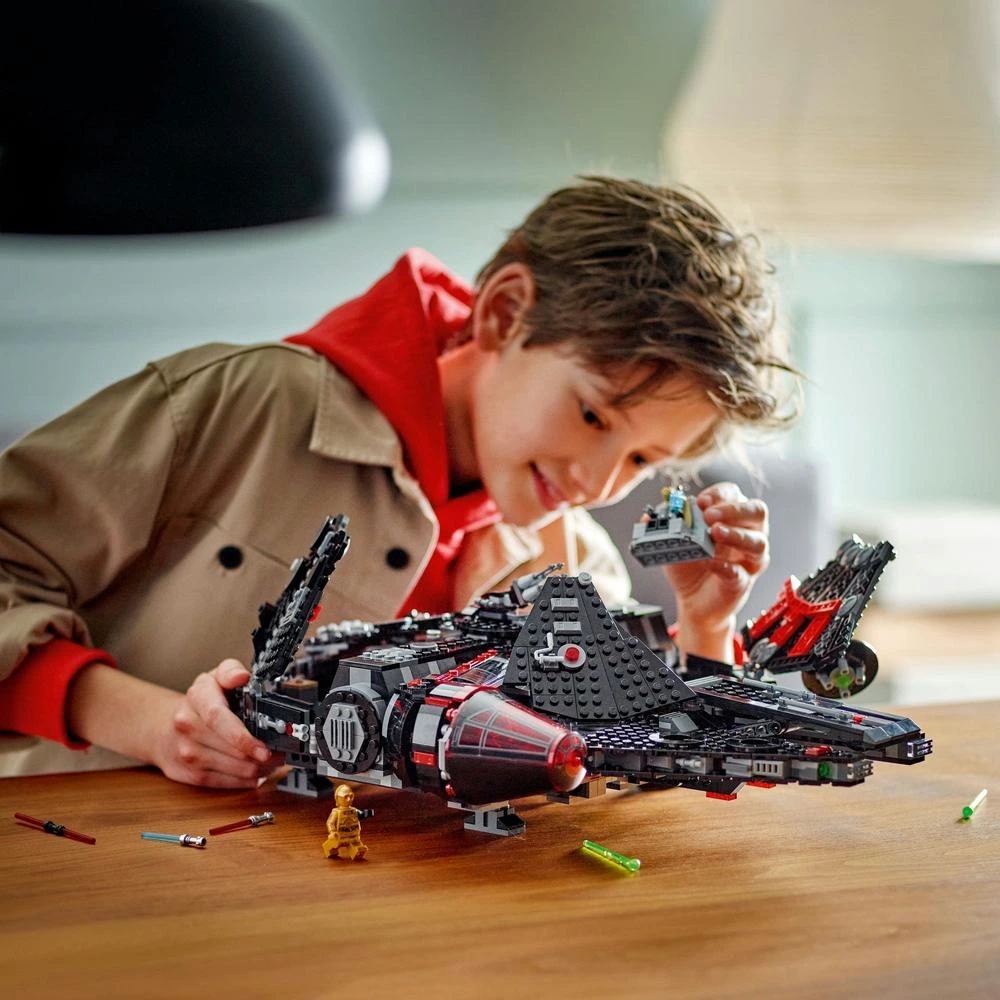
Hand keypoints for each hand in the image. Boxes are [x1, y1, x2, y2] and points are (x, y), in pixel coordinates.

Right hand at [152, 658, 283, 788]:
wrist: (163, 727)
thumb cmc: (198, 702)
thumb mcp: (214, 677)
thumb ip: (230, 671)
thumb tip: (242, 676)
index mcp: (197, 697)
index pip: (218, 718)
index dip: (243, 737)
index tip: (264, 748)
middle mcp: (187, 725)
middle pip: (230, 749)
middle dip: (262, 755)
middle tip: (281, 753)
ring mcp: (186, 752)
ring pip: (232, 769)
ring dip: (258, 769)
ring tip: (272, 762)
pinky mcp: (189, 774)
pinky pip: (224, 783)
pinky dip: (245, 780)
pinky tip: (256, 772)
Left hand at [664, 482, 769, 660]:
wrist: (692, 601)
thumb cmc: (690, 566)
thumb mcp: (672, 542)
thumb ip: (663, 527)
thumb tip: (647, 517)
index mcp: (731, 517)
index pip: (733, 494)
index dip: (719, 494)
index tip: (701, 501)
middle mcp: (747, 534)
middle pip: (757, 511)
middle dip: (734, 509)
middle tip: (709, 515)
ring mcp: (748, 559)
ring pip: (758, 542)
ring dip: (736, 535)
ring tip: (715, 533)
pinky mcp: (743, 582)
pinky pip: (741, 573)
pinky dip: (727, 567)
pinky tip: (712, 563)